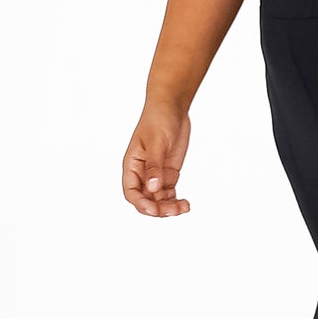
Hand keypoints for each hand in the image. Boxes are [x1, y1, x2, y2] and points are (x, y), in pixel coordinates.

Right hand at [123, 102, 191, 216]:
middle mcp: (142, 173)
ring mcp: (156, 174)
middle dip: (158, 208)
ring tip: (184, 207)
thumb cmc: (158, 120)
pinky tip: (185, 204)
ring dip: (169, 207)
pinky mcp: (168, 173)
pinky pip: (169, 193)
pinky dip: (176, 200)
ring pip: (159, 199)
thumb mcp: (156, 143)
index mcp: (132, 165)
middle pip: (146, 199)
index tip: (155, 210)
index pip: (131, 192)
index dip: (141, 204)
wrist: (171, 108)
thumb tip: (153, 188)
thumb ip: (154, 166)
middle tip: (174, 210)